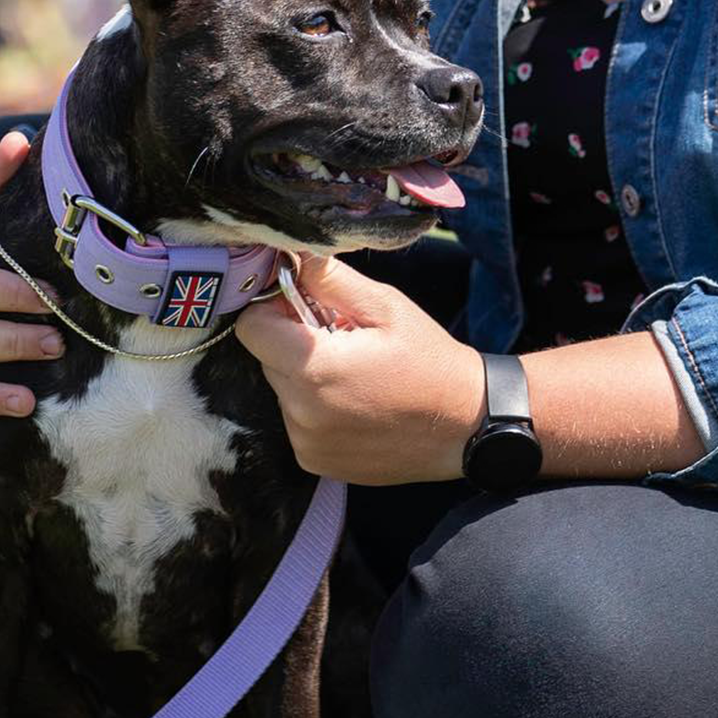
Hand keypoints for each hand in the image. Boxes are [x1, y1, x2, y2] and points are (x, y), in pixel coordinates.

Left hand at [235, 255, 485, 484]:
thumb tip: (292, 256)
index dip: (274, 310)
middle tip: (342, 340)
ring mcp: (307, 443)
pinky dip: (316, 409)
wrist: (466, 426)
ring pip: (282, 391)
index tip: (307, 308)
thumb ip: (331, 280)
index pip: (252, 329)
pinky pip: (297, 422)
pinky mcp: (315, 461)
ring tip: (355, 374)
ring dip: (306, 377)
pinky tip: (357, 403)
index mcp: (314, 369)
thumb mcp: (385, 307)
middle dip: (294, 343)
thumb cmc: (430, 362)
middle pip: (267, 359)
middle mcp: (301, 413)